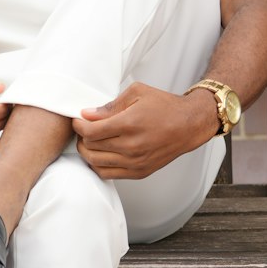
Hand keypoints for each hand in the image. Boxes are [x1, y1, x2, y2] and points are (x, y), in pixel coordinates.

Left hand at [72, 82, 217, 179]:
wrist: (189, 125)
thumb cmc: (164, 106)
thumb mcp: (137, 93)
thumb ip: (110, 105)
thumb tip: (87, 115)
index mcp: (130, 124)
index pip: (91, 132)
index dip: (78, 125)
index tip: (78, 120)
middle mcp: (132, 146)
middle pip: (90, 147)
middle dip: (81, 136)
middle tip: (84, 128)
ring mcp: (135, 162)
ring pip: (96, 163)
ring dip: (87, 151)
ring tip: (90, 141)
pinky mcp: (139, 172)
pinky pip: (107, 174)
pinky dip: (98, 165)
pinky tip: (100, 154)